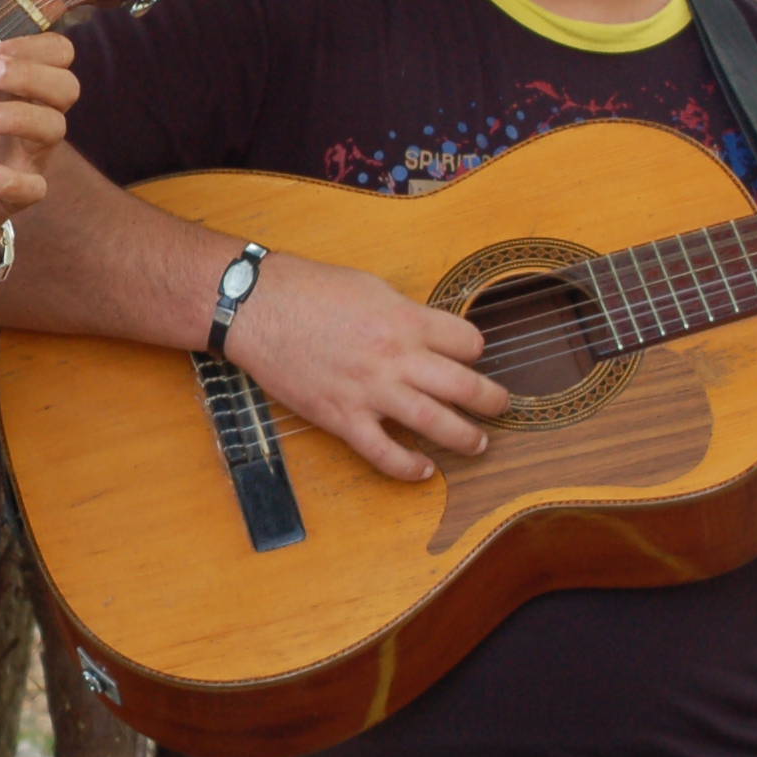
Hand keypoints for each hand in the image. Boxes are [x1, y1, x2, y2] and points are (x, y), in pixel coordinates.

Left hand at [0, 21, 80, 272]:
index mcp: (19, 82)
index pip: (56, 52)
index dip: (32, 44)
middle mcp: (34, 113)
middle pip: (66, 86)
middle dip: (29, 73)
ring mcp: (30, 154)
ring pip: (53, 129)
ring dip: (17, 117)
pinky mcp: (20, 192)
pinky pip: (33, 187)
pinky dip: (7, 179)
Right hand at [223, 253, 509, 481]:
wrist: (257, 307)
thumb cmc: (308, 289)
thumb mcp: (370, 286)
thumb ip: (403, 313)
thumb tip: (425, 333)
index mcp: (406, 319)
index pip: (467, 341)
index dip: (475, 349)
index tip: (471, 356)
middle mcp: (396, 357)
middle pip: (465, 386)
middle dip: (491, 400)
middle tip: (499, 406)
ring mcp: (370, 390)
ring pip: (436, 423)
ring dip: (466, 437)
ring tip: (478, 442)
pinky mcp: (342, 416)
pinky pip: (384, 452)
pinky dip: (408, 467)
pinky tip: (423, 470)